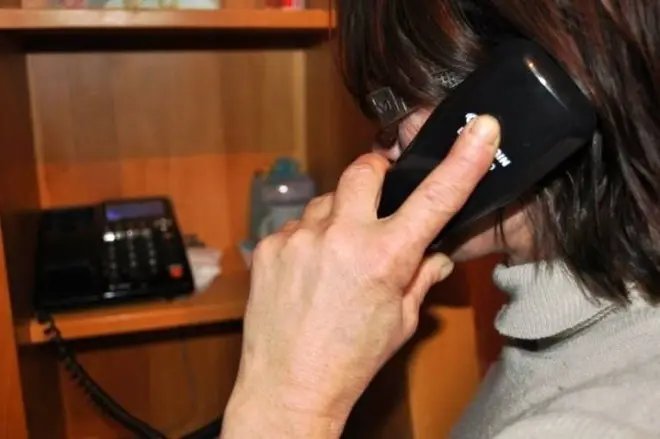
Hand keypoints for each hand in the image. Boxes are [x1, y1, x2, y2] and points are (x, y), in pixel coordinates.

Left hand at [222, 115, 500, 437]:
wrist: (289, 387)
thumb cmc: (351, 360)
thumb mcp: (400, 320)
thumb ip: (420, 277)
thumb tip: (435, 253)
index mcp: (385, 258)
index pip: (436, 198)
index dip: (465, 160)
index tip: (481, 130)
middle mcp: (340, 238)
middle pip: (365, 168)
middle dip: (377, 174)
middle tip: (380, 199)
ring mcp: (299, 238)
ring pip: (327, 199)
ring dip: (339, 216)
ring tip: (336, 255)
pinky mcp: (269, 246)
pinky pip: (297, 225)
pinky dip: (309, 239)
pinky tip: (309, 271)